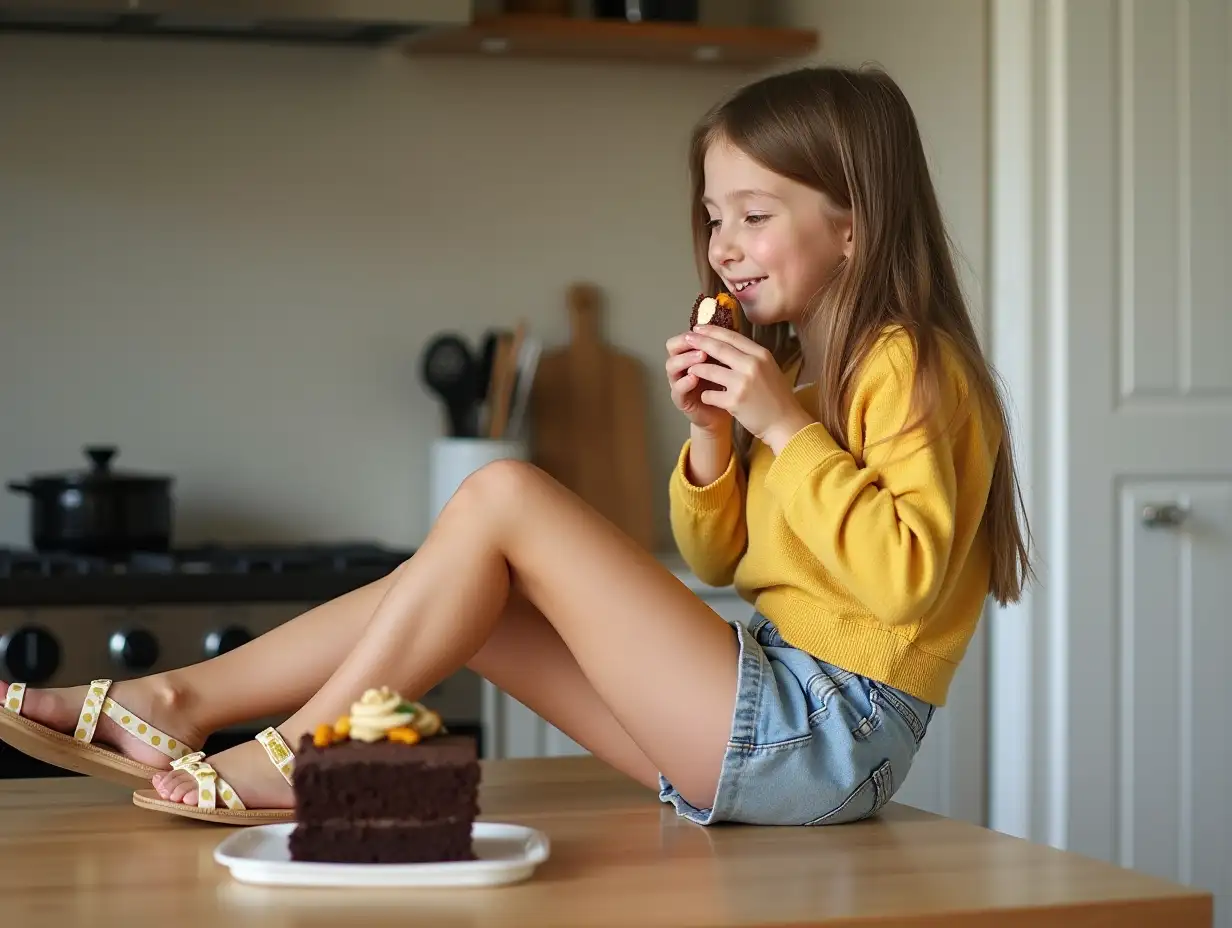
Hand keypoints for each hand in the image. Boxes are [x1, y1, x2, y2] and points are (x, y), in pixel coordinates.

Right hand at [665, 332, 731, 432]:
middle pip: (672, 347)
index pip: (686, 335)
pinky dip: (685, 382)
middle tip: (700, 340)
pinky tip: (694, 378)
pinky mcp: (680, 399)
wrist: (723, 415)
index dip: (695, 331)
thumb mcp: (728, 366)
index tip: (707, 328)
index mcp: (692, 354)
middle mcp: (682, 366)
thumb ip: (725, 349)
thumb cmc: (725, 388)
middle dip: (686, 341)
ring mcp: (678, 382)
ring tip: (701, 356)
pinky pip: (677, 389)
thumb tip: (732, 326)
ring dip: (686, 358)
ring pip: (671, 365)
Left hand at [684, 325, 814, 452]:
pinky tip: (706, 396)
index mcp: (761, 355)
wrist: (785, 422)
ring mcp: (743, 383)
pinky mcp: (734, 401)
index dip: (713, 331)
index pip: (732, 337)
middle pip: (719, 348)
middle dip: (699, 342)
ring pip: (710, 370)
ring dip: (697, 369)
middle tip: (687, 338)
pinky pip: (710, 394)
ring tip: (690, 368)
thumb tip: (728, 343)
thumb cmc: (776, 396)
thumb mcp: (769, 368)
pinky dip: (706, 394)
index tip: (699, 327)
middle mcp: (752, 365)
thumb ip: (751, 356)